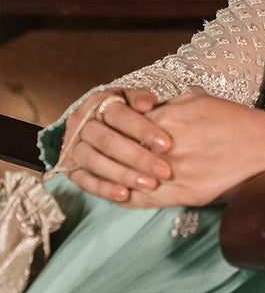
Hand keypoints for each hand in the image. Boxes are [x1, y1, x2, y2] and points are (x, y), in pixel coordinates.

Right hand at [57, 88, 172, 202]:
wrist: (98, 125)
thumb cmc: (126, 113)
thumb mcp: (134, 100)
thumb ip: (142, 98)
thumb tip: (148, 103)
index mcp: (98, 103)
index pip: (119, 115)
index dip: (143, 129)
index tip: (167, 144)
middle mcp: (81, 123)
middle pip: (107, 141)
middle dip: (138, 157)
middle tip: (164, 171)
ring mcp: (72, 146)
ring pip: (94, 161)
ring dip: (124, 175)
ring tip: (150, 185)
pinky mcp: (69, 168)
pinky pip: (84, 181)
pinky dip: (104, 189)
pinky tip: (125, 195)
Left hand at [119, 91, 264, 207]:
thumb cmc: (236, 120)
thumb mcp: (200, 99)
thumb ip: (169, 102)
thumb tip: (145, 108)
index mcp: (172, 116)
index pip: (126, 124)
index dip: (115, 131)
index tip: (109, 134)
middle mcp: (171, 145)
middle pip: (124, 152)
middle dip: (110, 156)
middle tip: (101, 156)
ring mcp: (178, 171)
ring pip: (131, 178)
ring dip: (115, 179)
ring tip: (105, 177)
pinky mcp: (188, 193)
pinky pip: (147, 200)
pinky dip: (129, 198)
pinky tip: (121, 194)